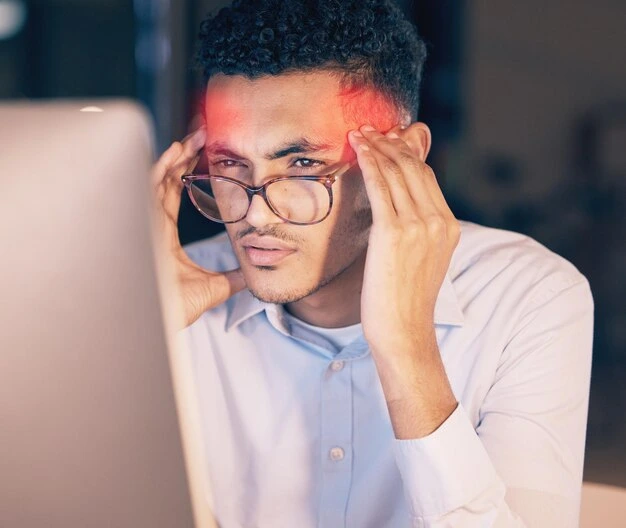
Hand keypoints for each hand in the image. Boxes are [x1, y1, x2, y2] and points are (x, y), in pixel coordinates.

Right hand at [152, 127, 245, 328]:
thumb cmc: (172, 308)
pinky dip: (160, 167)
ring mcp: (144, 221)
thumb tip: (251, 275)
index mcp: (164, 234)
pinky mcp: (140, 222)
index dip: (186, 173)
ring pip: (155, 178)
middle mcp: (152, 224)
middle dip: (181, 157)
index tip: (203, 157)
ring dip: (174, 156)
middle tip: (201, 137)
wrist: (154, 323)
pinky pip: (146, 186)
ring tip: (192, 138)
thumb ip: (231, 278)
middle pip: (165, 180)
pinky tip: (175, 152)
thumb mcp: (212, 288)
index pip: (175, 194)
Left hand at [348, 124, 458, 436]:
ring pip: (397, 172)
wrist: (403, 332)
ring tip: (359, 132)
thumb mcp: (420, 262)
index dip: (405, 155)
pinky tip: (358, 148)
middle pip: (414, 168)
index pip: (426, 178)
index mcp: (448, 226)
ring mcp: (419, 225)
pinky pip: (381, 186)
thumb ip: (417, 233)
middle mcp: (438, 220)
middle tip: (370, 129)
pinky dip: (369, 162)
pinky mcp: (394, 232)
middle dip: (390, 143)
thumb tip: (398, 215)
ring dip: (377, 147)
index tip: (386, 141)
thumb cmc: (404, 301)